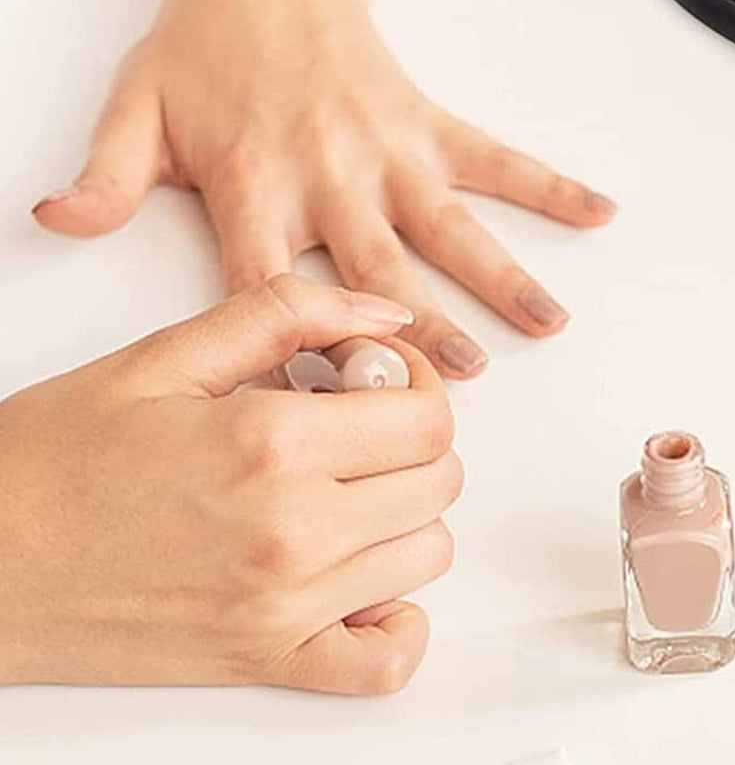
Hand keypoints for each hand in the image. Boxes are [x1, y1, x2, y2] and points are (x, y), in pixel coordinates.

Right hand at [0, 275, 461, 692]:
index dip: (416, 383)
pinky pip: (383, 663)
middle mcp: (292, 532)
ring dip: (405, 511)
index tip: (373, 375)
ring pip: (426, 555)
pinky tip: (357, 578)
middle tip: (353, 420)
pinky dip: (394, 622)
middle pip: (439, 482)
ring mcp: (282, 607)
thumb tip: (383, 312)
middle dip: (414, 438)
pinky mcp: (261, 661)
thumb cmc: (53, 461)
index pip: (428, 418)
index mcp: (271, 444)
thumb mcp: (166, 355)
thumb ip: (287, 313)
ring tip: (343, 484)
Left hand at [33, 0, 615, 379]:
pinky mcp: (426, 123)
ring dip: (500, 277)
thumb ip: (103, 174)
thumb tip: (54, 220)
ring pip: (450, 225)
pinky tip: (596, 210)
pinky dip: (547, 185)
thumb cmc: (202, 46)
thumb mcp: (135, 108)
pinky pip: (494, 158)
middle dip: (420, 331)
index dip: (298, 349)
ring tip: (546, 323)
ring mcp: (387, 149)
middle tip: (455, 389)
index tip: (329, 409)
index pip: (270, 284)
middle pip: (378, 268)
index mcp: (254, 183)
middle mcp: (330, 174)